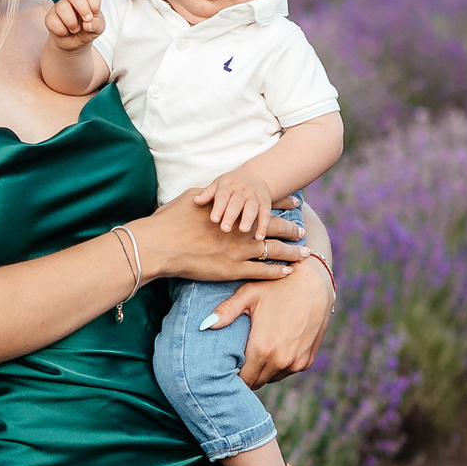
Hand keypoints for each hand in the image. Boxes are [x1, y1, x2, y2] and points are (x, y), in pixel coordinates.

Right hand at [44, 0, 104, 51]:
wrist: (74, 43)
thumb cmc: (87, 31)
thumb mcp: (97, 29)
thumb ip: (97, 24)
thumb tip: (88, 24)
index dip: (94, 4)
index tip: (94, 16)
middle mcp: (73, 0)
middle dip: (83, 9)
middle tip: (86, 20)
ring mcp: (60, 7)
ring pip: (62, 7)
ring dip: (71, 22)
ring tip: (75, 30)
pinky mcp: (50, 17)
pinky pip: (53, 21)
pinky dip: (61, 31)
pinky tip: (65, 32)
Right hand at [130, 192, 304, 286]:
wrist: (161, 244)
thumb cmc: (172, 219)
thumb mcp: (193, 197)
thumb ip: (210, 196)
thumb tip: (214, 193)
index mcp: (234, 210)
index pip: (264, 203)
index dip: (281, 203)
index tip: (295, 202)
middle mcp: (241, 229)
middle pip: (275, 228)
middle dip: (292, 229)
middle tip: (303, 231)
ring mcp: (239, 251)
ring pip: (275, 251)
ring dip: (292, 252)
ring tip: (305, 253)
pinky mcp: (233, 270)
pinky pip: (262, 271)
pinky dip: (277, 272)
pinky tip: (288, 272)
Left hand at [193, 170, 274, 235]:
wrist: (256, 175)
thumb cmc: (231, 184)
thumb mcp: (218, 184)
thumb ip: (207, 193)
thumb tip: (195, 201)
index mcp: (228, 186)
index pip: (222, 196)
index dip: (218, 207)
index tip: (213, 219)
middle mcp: (242, 191)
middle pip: (236, 203)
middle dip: (231, 215)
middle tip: (225, 229)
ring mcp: (255, 197)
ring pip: (252, 208)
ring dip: (248, 219)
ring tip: (243, 230)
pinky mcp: (265, 204)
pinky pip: (265, 215)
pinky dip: (263, 226)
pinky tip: (259, 237)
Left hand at [208, 257, 335, 386]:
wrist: (315, 280)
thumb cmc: (277, 284)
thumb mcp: (248, 294)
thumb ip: (226, 311)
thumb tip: (204, 325)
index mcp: (263, 348)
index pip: (242, 379)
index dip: (232, 376)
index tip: (225, 368)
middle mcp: (281, 360)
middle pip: (256, 382)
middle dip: (246, 374)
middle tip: (237, 362)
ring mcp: (296, 362)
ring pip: (272, 378)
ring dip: (263, 370)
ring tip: (254, 355)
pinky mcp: (307, 360)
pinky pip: (287, 371)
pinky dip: (279, 365)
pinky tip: (272, 349)